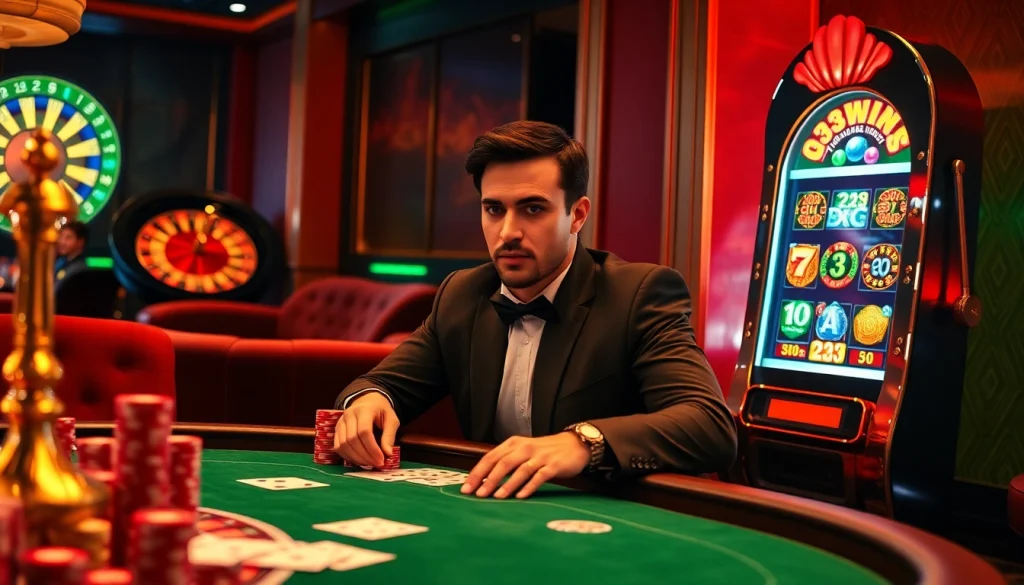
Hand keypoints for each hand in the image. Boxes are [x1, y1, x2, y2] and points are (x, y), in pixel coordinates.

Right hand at [333, 392, 398, 467]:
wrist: (368, 402)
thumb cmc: (381, 411)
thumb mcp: (392, 419)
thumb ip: (390, 435)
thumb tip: (388, 453)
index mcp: (364, 409)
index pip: (364, 431)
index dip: (372, 448)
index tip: (381, 459)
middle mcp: (349, 414)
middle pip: (352, 439)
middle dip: (365, 456)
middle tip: (377, 464)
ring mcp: (340, 422)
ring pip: (343, 445)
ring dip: (356, 458)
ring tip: (369, 463)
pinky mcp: (336, 430)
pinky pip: (338, 447)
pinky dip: (348, 456)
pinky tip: (359, 460)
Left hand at [460, 433, 589, 498]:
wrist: (574, 445)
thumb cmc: (544, 452)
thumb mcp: (523, 451)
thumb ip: (505, 462)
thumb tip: (482, 480)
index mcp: (514, 444)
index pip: (490, 457)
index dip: (477, 472)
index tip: (466, 488)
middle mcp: (525, 448)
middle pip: (503, 463)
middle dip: (488, 479)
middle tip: (477, 495)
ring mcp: (540, 456)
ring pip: (520, 470)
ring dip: (507, 484)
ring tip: (497, 497)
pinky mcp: (554, 465)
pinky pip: (540, 476)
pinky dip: (529, 486)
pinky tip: (521, 497)